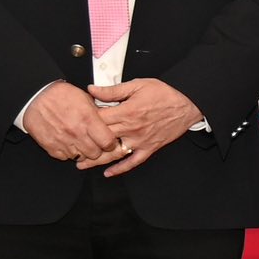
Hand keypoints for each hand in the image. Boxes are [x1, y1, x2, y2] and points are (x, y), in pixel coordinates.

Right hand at [24, 81, 117, 162]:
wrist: (35, 96)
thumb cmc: (61, 95)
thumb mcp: (85, 98)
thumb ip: (98, 113)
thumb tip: (109, 123)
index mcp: (88, 119)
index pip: (107, 142)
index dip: (110, 143)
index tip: (108, 140)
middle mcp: (76, 133)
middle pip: (95, 153)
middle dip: (98, 149)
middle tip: (95, 143)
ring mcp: (63, 141)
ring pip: (81, 157)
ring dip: (83, 152)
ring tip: (81, 142)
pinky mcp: (50, 146)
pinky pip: (65, 157)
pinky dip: (69, 153)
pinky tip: (69, 143)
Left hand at [81, 78, 203, 174]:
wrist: (189, 104)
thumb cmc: (165, 93)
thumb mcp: (138, 85)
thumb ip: (113, 90)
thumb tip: (92, 90)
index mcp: (126, 112)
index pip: (98, 119)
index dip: (83, 121)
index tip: (74, 122)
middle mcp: (131, 129)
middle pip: (101, 139)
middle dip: (84, 144)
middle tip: (70, 147)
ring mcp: (140, 141)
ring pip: (114, 154)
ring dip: (96, 161)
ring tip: (80, 164)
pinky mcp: (149, 148)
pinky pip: (133, 162)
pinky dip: (121, 169)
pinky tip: (108, 173)